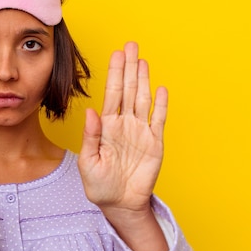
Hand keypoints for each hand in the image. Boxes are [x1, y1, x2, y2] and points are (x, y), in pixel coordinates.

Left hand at [79, 42, 167, 213]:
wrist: (119, 204)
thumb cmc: (100, 185)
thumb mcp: (89, 162)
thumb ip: (91, 137)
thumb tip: (91, 111)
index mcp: (107, 126)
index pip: (111, 94)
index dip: (114, 74)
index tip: (116, 54)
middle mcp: (124, 124)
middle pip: (128, 90)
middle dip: (129, 68)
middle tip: (130, 45)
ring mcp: (140, 132)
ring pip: (143, 99)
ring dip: (143, 80)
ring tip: (142, 60)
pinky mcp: (155, 143)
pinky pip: (158, 120)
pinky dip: (161, 105)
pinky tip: (161, 88)